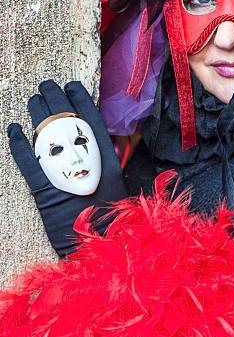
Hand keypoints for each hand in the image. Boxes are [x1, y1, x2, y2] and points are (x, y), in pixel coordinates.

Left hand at [8, 80, 126, 257]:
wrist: (102, 252)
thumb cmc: (112, 222)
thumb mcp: (117, 189)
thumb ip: (108, 166)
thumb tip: (100, 144)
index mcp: (108, 161)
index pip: (92, 122)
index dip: (81, 101)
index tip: (72, 85)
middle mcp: (86, 164)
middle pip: (67, 124)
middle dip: (55, 101)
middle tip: (46, 86)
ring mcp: (65, 176)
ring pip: (48, 138)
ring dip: (38, 115)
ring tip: (33, 99)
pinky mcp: (44, 192)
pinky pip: (28, 163)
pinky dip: (18, 145)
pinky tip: (14, 130)